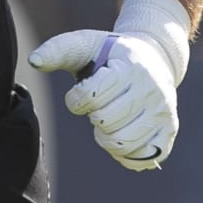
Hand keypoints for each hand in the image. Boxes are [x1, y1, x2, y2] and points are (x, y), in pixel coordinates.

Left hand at [29, 26, 179, 171]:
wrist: (155, 58)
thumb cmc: (110, 54)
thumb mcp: (85, 44)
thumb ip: (58, 50)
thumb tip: (34, 61)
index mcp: (131, 68)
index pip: (92, 96)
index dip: (77, 99)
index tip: (80, 93)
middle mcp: (152, 91)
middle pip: (106, 122)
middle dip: (92, 116)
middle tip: (97, 107)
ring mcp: (163, 114)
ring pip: (123, 144)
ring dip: (105, 138)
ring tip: (107, 123)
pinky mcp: (168, 132)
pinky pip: (143, 158)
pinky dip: (124, 155)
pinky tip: (120, 137)